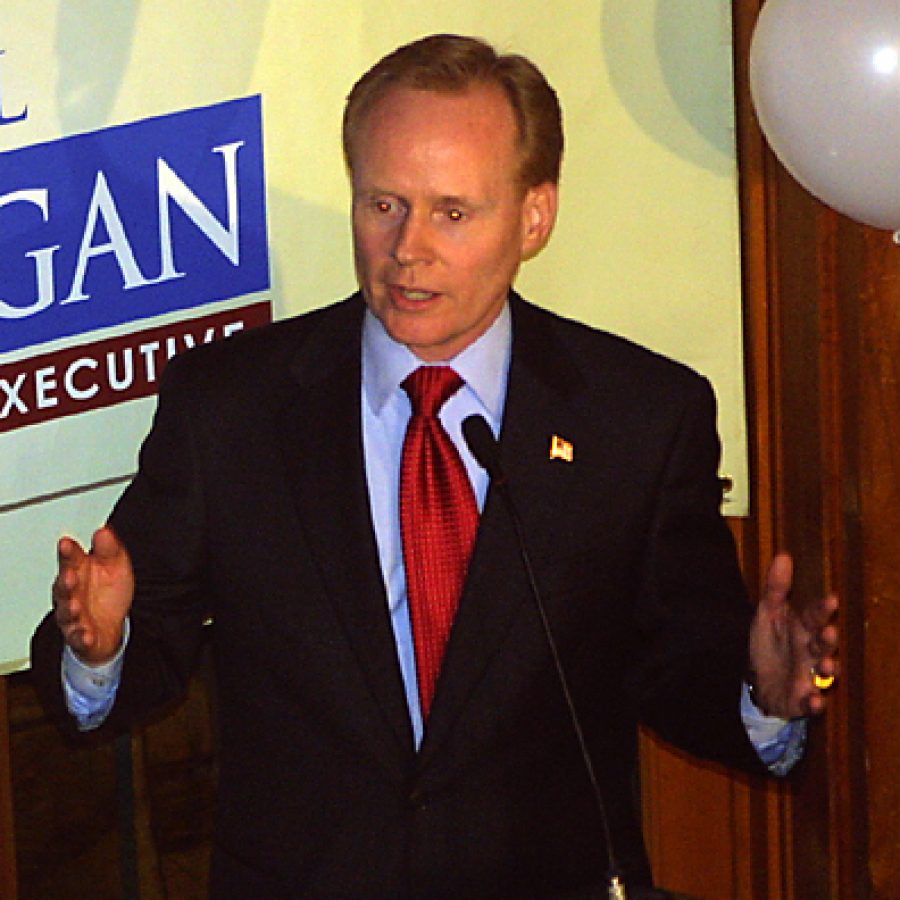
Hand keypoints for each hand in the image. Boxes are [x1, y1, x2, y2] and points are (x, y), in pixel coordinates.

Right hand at [52, 526, 133, 665]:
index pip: (70, 559)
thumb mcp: (115, 565)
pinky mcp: (79, 635)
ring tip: (74, 606)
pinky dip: (81, 636)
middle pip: (64, 586)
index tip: (66, 543)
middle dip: (65, 581)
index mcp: (78, 571)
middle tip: (70, 575)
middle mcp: (71, 593)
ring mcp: (72, 615)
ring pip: (66, 612)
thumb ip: (109, 548)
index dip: (68, 552)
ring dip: (69, 609)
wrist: (110, 626)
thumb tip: (103, 530)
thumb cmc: (108, 593)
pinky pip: (78, 637)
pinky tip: (86, 634)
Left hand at [747, 553, 838, 718]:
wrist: (758, 682)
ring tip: (826, 665)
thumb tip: (783, 555)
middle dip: (827, 640)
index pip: (814, 617)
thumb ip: (775, 588)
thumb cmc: (769, 644)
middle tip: (830, 633)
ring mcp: (808, 676)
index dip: (822, 610)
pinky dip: (814, 703)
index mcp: (802, 630)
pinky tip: (815, 701)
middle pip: (822, 644)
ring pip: (823, 673)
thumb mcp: (767, 614)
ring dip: (827, 669)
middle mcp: (810, 652)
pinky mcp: (801, 699)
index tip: (831, 599)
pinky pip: (811, 702)